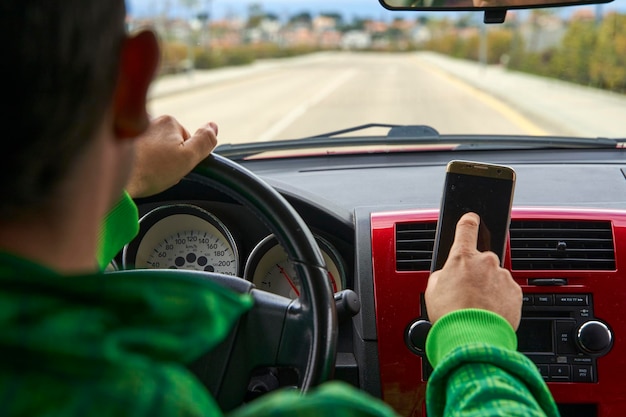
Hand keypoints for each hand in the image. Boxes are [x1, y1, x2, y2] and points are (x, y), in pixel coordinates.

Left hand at [126, 115, 217, 197]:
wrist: (118, 182)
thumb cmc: (150, 171)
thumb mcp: (187, 158)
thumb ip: (204, 142)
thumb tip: (213, 127)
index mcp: (169, 122)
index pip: (186, 140)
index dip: (184, 158)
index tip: (174, 167)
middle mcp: (149, 120)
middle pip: (169, 143)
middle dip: (168, 159)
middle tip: (161, 172)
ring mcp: (133, 130)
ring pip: (153, 149)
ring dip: (153, 162)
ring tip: (147, 174)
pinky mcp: (120, 142)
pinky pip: (138, 154)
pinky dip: (139, 163)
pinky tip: (137, 172)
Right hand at [425, 212, 521, 329]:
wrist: (473, 338)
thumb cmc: (450, 315)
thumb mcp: (432, 290)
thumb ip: (442, 275)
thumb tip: (448, 276)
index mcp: (462, 257)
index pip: (467, 227)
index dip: (468, 222)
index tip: (472, 219)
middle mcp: (486, 262)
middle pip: (481, 261)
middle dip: (475, 273)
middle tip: (466, 293)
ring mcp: (503, 277)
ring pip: (494, 278)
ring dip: (488, 289)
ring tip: (477, 309)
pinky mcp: (516, 293)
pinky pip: (506, 292)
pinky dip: (500, 301)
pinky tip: (489, 314)